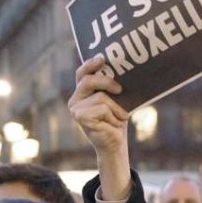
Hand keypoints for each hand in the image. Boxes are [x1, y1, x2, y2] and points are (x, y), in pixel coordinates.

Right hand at [68, 55, 131, 199]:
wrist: (115, 144)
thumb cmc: (117, 120)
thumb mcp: (116, 100)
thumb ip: (114, 87)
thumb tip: (126, 70)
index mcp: (83, 92)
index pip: (82, 73)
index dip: (90, 64)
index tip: (102, 58)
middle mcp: (75, 99)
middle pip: (89, 81)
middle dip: (106, 82)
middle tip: (120, 89)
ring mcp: (76, 108)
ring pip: (101, 97)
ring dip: (116, 108)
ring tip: (118, 118)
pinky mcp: (80, 117)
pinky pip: (102, 108)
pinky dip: (113, 116)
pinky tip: (112, 124)